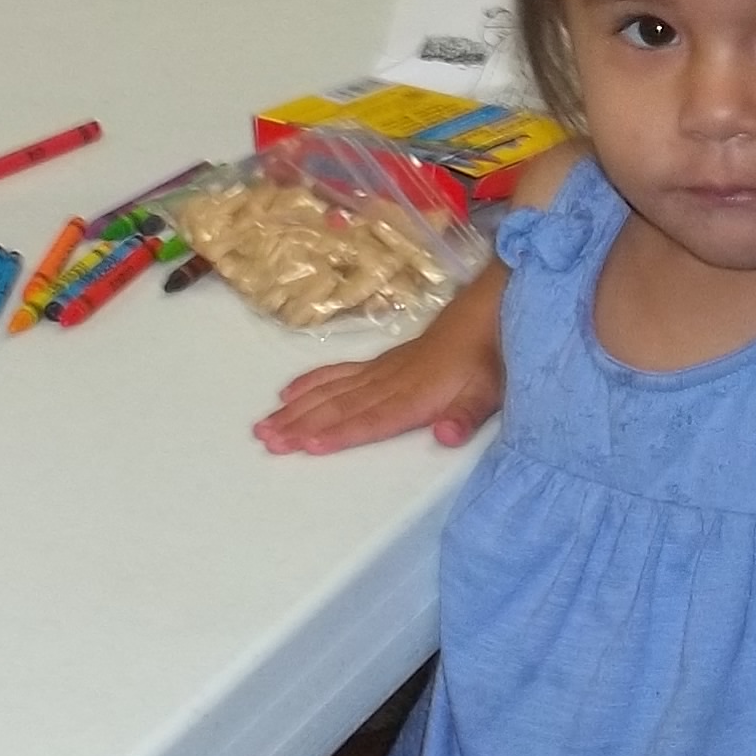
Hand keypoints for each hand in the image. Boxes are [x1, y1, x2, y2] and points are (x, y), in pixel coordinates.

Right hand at [254, 325, 503, 453]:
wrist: (491, 310)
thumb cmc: (491, 359)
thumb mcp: (490, 392)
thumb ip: (466, 416)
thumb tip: (446, 437)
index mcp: (416, 396)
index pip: (372, 419)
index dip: (340, 433)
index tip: (306, 445)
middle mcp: (390, 382)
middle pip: (340, 406)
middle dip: (301, 424)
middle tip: (266, 439)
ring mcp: (381, 370)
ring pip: (332, 391)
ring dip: (297, 409)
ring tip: (264, 425)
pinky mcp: (380, 363)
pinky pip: (338, 373)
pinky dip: (312, 382)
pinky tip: (289, 393)